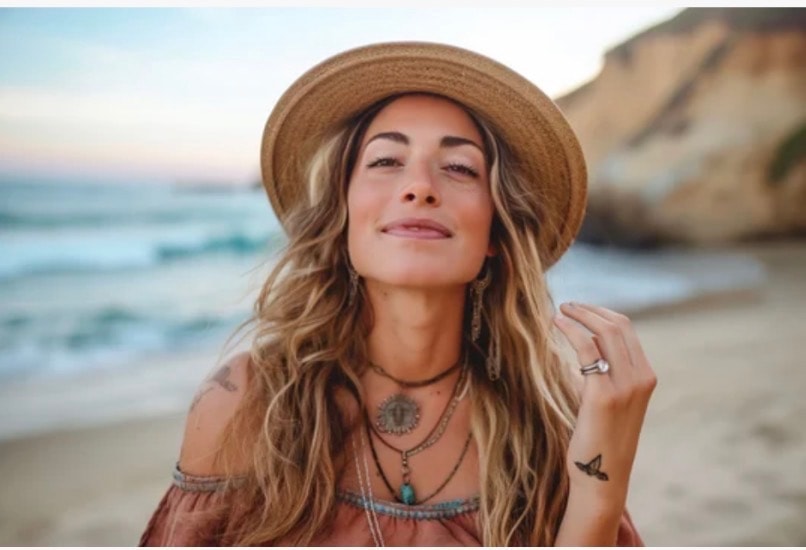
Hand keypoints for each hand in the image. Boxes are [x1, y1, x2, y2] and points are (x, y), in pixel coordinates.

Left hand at [553, 302, 656, 505]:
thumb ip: (602, 373)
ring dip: (580, 315)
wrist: (600, 477)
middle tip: (567, 304)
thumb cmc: (598, 439)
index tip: (580, 308)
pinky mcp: (602, 394)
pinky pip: (588, 348)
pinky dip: (571, 329)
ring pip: (604, 332)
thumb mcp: (608, 400)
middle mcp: (641, 378)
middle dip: (591, 309)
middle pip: (618, 325)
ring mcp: (625, 386)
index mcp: (645, 378)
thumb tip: (582, 346)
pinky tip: (556, 323)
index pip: (626, 330)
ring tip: (560, 310)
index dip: (601, 313)